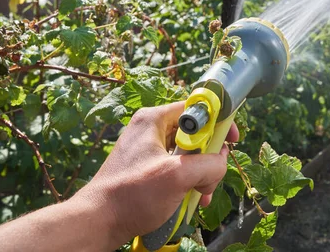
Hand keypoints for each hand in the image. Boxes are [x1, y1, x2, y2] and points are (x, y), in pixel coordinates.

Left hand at [72, 102, 238, 247]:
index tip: (230, 139)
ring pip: (188, 153)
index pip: (196, 107)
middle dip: (210, 156)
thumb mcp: (178, 176)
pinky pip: (177, 167)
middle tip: (212, 176)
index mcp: (154, 119)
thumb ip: (209, 164)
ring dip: (201, 173)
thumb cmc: (132, 195)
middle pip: (195, 133)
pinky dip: (188, 181)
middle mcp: (151, 129)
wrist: (99, 222)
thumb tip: (221, 164)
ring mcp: (148, 149)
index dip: (218, 121)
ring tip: (201, 194)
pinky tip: (192, 198)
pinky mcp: (147, 168)